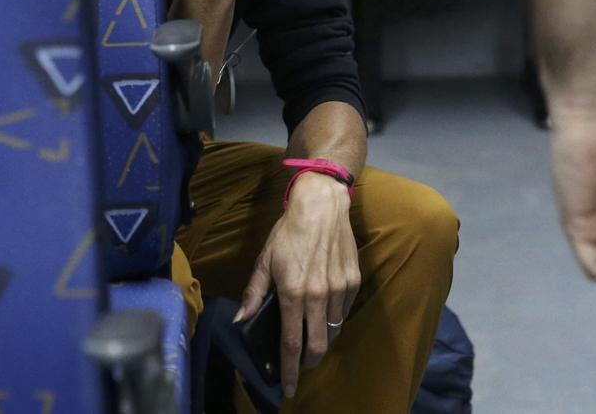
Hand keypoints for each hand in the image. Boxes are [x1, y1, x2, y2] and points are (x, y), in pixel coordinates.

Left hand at [236, 172, 359, 398]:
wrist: (322, 206)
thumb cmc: (288, 232)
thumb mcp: (265, 260)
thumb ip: (254, 293)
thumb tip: (241, 319)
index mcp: (294, 293)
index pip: (292, 342)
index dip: (289, 369)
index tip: (287, 388)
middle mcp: (320, 295)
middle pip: (318, 345)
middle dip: (309, 360)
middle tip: (300, 363)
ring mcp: (340, 290)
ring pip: (334, 330)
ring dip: (322, 338)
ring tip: (312, 335)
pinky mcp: (354, 281)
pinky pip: (344, 311)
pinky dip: (334, 317)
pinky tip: (325, 310)